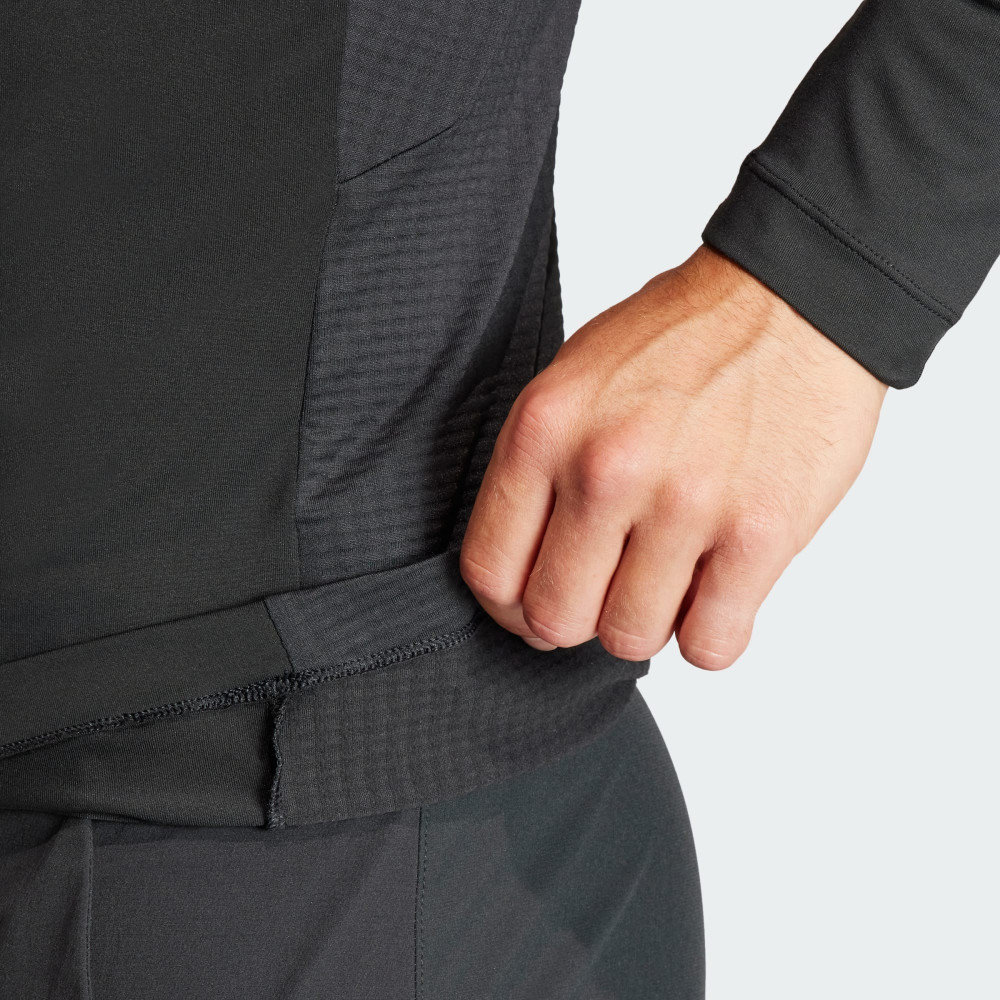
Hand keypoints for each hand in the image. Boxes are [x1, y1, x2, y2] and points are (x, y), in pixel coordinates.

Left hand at [459, 244, 887, 667]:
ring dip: (647, 623)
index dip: (509, 606)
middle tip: (607, 590)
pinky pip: (711, 646)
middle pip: (554, 619)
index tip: (534, 604)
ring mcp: (685, 503)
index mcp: (545, 431)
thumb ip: (538, 472)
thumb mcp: (573, 380)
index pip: (490, 571)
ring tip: (668, 578)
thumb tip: (525, 571)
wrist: (796, 299)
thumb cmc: (681, 342)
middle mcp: (606, 469)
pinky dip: (709, 634)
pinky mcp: (760, 533)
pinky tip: (715, 592)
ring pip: (630, 640)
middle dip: (578, 619)